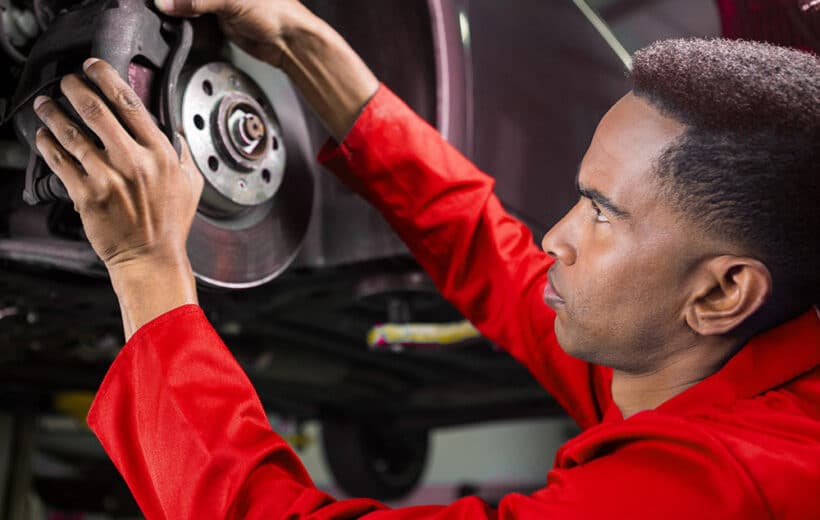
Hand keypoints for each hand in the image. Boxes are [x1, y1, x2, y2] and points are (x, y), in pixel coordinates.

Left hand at [34, 58, 203, 337]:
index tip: (95, 68)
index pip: (130, 105)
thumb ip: (185, 155)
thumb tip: (177, 132)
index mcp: (161, 155)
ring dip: (54, 113)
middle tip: (67, 82)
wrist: (150, 258)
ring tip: (46, 104)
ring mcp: (109, 178)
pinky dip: (48, 144)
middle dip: (75, 89)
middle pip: (96, 111)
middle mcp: (135, 162)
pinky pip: (60, 161)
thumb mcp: (191, 185)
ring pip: (72, 134)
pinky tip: (43, 135)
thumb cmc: (170, 224)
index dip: (108, 80)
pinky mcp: (87, 195)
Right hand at [155, 0, 378, 139]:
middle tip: (159, 5)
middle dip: (174, 0)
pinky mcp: (216, 17)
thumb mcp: (229, 0)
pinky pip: (192, 14)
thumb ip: (195, 1)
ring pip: (188, 1)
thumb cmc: (275, 12)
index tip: (157, 0)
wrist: (289, 41)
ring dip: (176, 6)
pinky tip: (173, 16)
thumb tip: (165, 3)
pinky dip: (182, 16)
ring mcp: (217, 1)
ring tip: (163, 9)